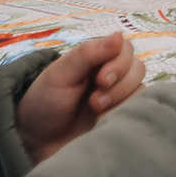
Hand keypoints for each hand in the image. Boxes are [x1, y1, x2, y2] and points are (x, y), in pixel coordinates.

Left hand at [14, 31, 143, 163]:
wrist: (34, 142)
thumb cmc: (43, 102)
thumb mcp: (59, 74)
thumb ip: (87, 54)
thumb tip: (119, 35)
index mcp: (96, 59)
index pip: (126, 49)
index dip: (119, 63)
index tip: (100, 79)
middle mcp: (111, 75)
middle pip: (137, 68)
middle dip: (119, 85)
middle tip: (94, 101)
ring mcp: (117, 98)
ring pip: (141, 89)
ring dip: (121, 100)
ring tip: (96, 113)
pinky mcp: (119, 117)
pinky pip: (138, 110)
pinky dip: (124, 114)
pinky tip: (103, 122)